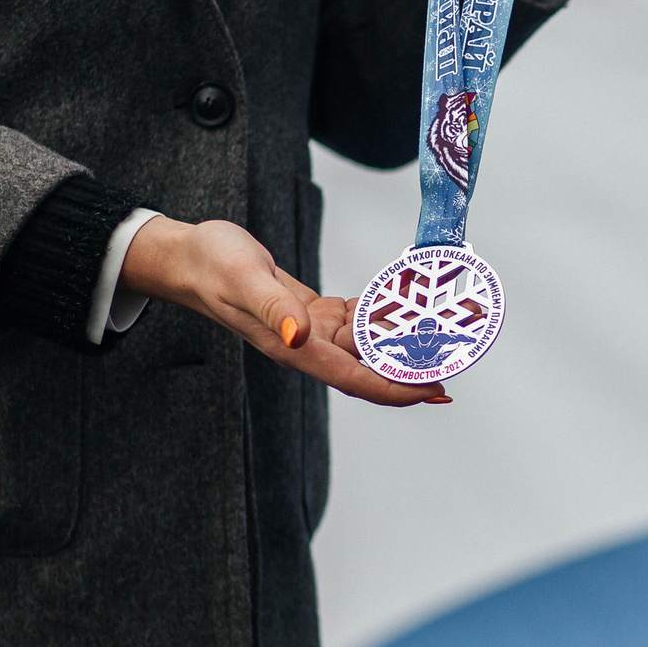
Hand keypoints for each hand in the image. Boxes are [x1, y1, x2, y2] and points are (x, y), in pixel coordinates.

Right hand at [120, 217, 450, 407]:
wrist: (189, 256)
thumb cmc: (212, 265)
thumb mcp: (244, 280)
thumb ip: (274, 309)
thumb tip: (299, 338)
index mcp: (296, 348)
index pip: (357, 379)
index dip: (398, 389)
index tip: (435, 390)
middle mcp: (307, 347)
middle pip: (371, 366)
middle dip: (412, 367)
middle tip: (458, 358)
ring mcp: (309, 332)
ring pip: (366, 344)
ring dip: (401, 342)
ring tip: (444, 334)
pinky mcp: (310, 314)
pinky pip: (354, 321)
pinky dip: (380, 315)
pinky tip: (406, 306)